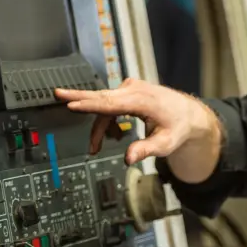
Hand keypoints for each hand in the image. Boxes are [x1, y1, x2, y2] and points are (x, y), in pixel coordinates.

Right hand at [55, 78, 219, 165]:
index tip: (73, 104)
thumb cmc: (178, 127)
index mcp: (143, 100)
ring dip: (98, 126)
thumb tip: (128, 159)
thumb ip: (146, 150)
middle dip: (79, 98)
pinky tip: (112, 135)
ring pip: (104, 104)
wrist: (189, 114)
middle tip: (57, 94)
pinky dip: (106, 119)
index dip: (90, 104)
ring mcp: (131, 88)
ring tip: (96, 147)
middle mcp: (135, 90)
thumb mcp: (165, 143)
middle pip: (101, 95)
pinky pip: (109, 104)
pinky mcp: (129, 91)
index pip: (111, 103)